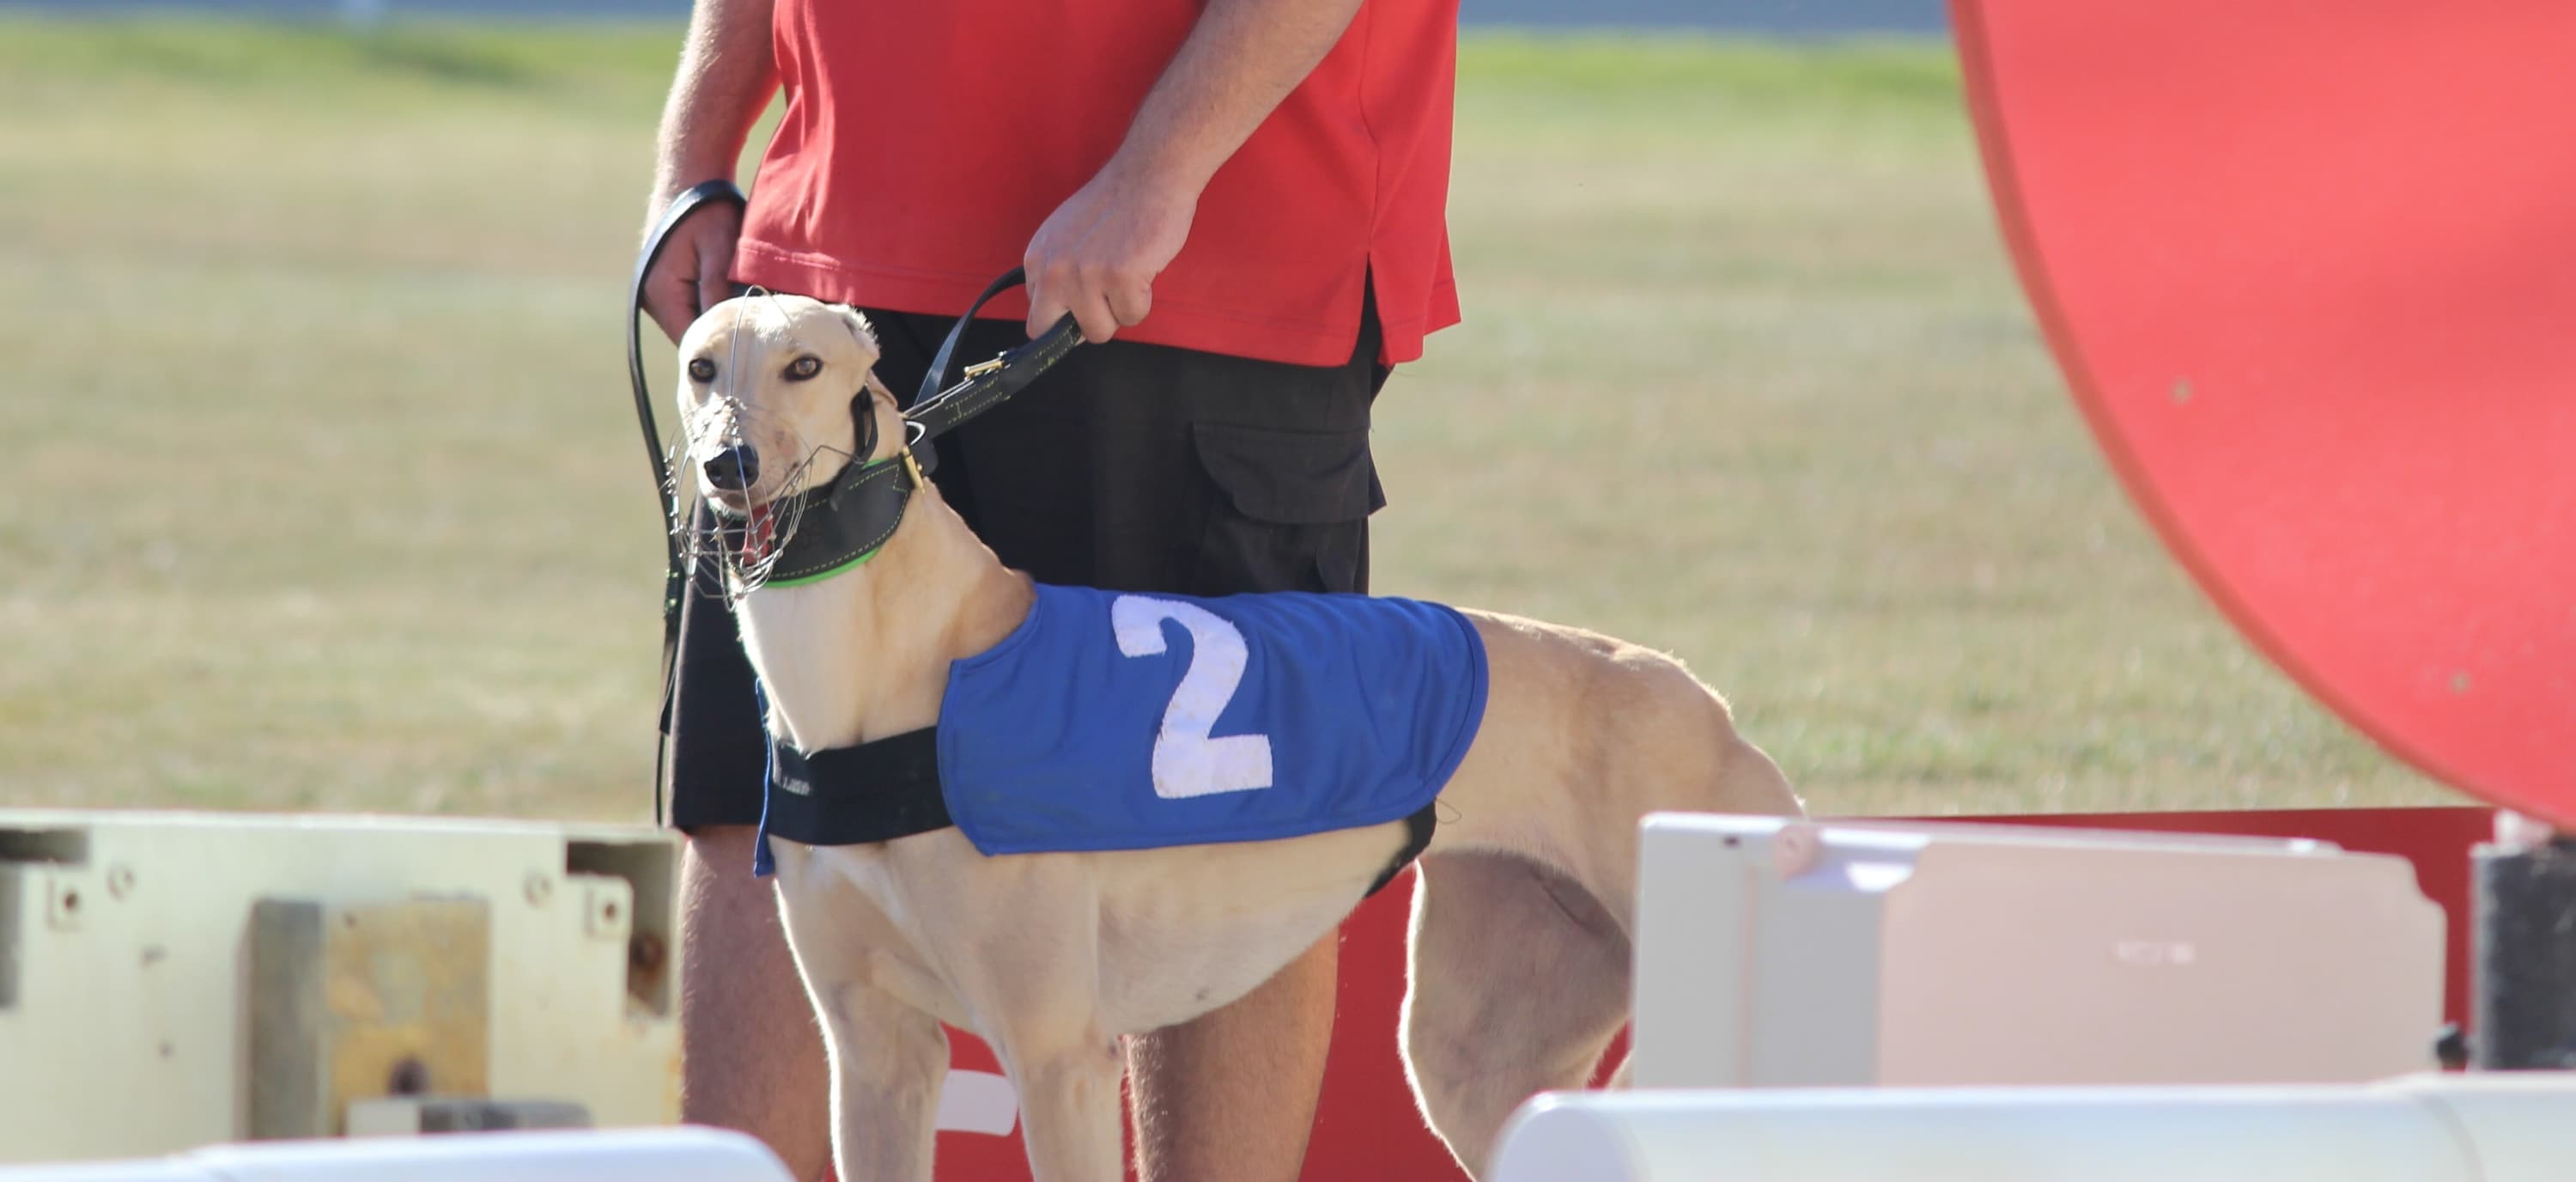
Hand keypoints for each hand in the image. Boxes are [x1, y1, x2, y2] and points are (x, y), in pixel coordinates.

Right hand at [641, 195, 744, 344]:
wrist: (691, 176)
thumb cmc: (708, 209)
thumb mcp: (720, 251)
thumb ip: (719, 292)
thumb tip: (728, 332)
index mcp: (661, 293)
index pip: (691, 340)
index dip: (721, 352)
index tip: (752, 357)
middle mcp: (650, 297)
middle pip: (689, 336)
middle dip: (720, 339)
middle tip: (757, 343)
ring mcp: (654, 291)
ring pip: (689, 323)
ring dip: (716, 322)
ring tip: (748, 321)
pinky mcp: (664, 284)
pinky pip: (688, 308)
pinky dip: (709, 309)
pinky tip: (734, 304)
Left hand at [1022, 162, 1198, 343]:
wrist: (1147, 174)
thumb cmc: (1115, 205)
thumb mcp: (1065, 237)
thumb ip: (1058, 274)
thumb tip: (1063, 318)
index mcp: (1038, 259)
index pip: (1036, 318)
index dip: (1065, 316)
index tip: (1085, 303)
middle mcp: (1054, 269)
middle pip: (1054, 333)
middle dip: (1084, 325)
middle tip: (1106, 299)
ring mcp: (1086, 275)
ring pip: (1099, 330)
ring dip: (1119, 310)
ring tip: (1128, 275)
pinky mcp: (1120, 277)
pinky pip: (1133, 316)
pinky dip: (1144, 300)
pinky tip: (1143, 268)